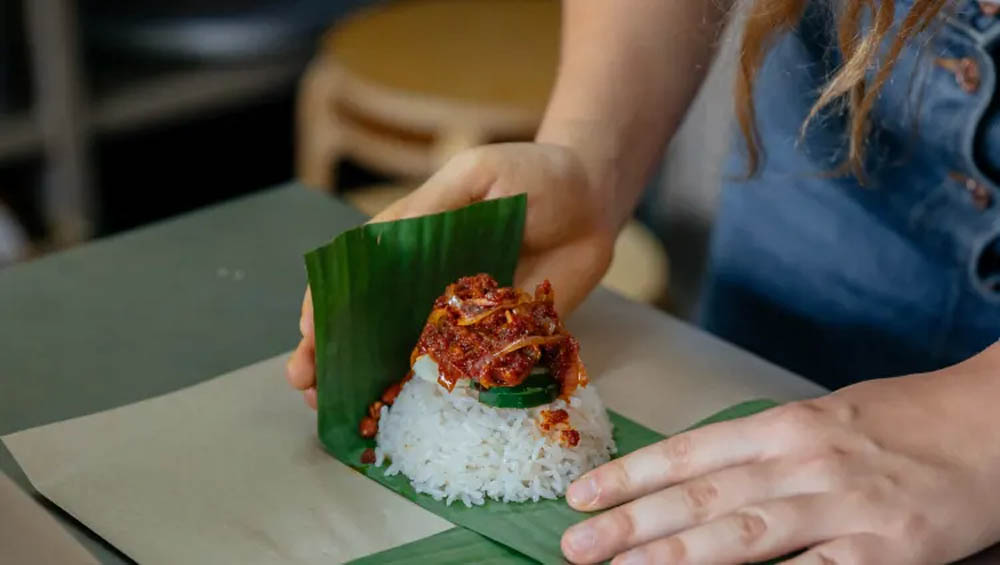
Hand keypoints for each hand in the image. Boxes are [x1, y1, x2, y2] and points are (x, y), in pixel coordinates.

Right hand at [286, 143, 616, 407]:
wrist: (593, 202)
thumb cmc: (532, 175)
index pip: (355, 275)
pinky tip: (402, 413)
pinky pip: (463, 369)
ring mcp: (459, 313)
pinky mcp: (496, 336)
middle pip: (369, 321)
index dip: (326, 303)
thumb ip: (434, 207)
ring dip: (370, 380)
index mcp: (410, 240)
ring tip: (336, 409)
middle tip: (306, 385)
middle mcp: (426, 281)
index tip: (309, 333)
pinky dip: (435, 392)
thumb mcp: (476, 174)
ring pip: (406, 351)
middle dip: (334, 352)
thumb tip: (386, 244)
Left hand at [561, 345, 999, 563]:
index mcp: (787, 426)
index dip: (631, 476)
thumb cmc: (907, 421)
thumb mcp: (827, 420)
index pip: (690, 452)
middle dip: (632, 524)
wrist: (994, 425)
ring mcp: (843, 507)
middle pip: (702, 496)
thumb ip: (765, 449)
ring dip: (675, 556)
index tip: (581, 497)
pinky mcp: (885, 550)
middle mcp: (804, 462)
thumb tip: (699, 474)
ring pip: (743, 534)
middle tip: (575, 546)